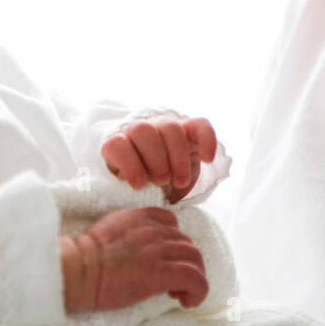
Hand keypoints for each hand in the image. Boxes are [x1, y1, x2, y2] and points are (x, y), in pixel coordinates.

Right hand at [59, 208, 207, 311]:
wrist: (78, 271)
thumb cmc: (84, 259)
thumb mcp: (108, 230)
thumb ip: (127, 231)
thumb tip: (136, 247)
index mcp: (138, 218)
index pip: (171, 221)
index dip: (173, 241)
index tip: (164, 259)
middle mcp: (153, 230)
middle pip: (186, 242)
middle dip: (183, 262)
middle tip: (170, 283)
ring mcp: (159, 250)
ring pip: (195, 258)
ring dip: (193, 276)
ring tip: (178, 294)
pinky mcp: (162, 272)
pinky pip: (196, 278)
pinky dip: (198, 290)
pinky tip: (186, 301)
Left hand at [101, 114, 217, 202]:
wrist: (160, 176)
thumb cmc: (141, 185)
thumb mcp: (130, 190)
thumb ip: (127, 190)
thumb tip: (136, 200)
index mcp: (120, 145)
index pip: (116, 145)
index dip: (128, 164)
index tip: (140, 185)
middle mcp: (140, 130)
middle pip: (143, 131)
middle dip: (154, 159)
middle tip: (161, 181)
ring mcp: (165, 126)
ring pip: (171, 128)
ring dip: (178, 157)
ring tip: (180, 181)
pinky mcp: (189, 128)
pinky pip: (200, 125)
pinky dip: (206, 140)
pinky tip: (207, 159)